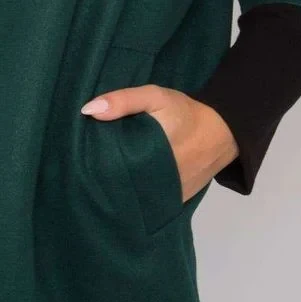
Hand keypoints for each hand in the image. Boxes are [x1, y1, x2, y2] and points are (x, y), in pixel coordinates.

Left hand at [80, 85, 238, 201]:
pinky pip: (150, 204)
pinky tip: (124, 188)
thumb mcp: (156, 97)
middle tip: (84, 169)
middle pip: (119, 187)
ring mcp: (167, 196)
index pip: (110, 170)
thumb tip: (88, 111)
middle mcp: (157, 183)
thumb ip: (124, 101)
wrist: (222, 131)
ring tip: (97, 181)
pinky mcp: (175, 202)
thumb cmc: (185, 113)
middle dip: (102, 179)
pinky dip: (138, 197)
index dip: (92, 166)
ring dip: (119, 190)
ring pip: (134, 198)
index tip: (77, 159)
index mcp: (149, 156)